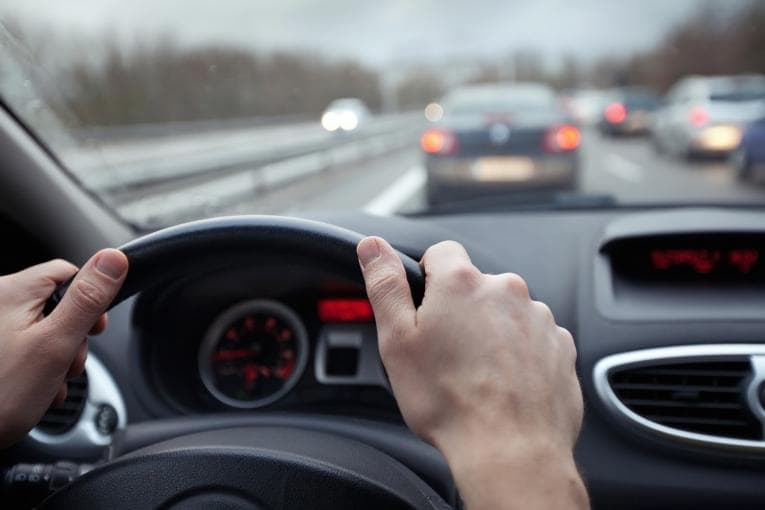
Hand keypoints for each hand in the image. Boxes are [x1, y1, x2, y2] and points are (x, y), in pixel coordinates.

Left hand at [0, 249, 127, 447]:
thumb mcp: (55, 345)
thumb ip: (88, 300)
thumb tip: (114, 259)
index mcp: (11, 290)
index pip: (69, 273)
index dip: (91, 302)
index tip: (93, 330)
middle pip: (56, 303)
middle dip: (72, 337)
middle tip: (67, 365)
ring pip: (41, 328)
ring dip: (55, 357)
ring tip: (48, 383)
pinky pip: (21, 345)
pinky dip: (34, 366)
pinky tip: (34, 389)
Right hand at [357, 237, 586, 508]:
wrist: (510, 450)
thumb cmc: (450, 402)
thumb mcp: (397, 340)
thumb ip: (385, 284)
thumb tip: (372, 246)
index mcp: (462, 283)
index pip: (441, 252)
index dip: (427, 278)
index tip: (424, 309)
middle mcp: (506, 291)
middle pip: (474, 286)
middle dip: (459, 311)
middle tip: (445, 353)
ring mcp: (538, 318)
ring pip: (505, 313)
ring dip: (491, 332)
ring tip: (476, 375)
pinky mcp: (560, 346)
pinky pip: (532, 339)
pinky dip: (519, 355)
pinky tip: (503, 384)